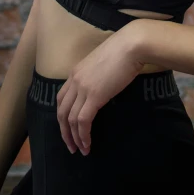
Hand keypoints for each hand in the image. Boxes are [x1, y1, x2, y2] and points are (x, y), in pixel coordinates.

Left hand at [56, 23, 145, 156]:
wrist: (131, 45)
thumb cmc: (123, 50)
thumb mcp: (102, 63)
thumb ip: (95, 76)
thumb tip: (100, 88)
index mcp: (75, 72)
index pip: (61, 98)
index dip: (63, 116)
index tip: (69, 129)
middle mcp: (75, 80)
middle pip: (62, 111)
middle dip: (64, 132)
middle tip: (71, 146)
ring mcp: (83, 88)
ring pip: (70, 119)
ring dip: (74, 137)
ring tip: (81, 149)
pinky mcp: (94, 96)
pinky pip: (83, 121)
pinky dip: (83, 135)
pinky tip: (88, 143)